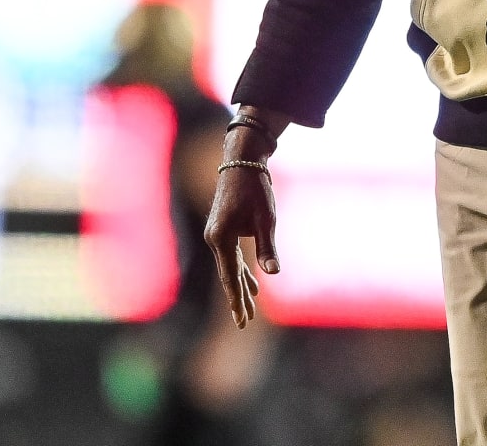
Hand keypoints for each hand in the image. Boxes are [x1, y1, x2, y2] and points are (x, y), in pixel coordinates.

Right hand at [202, 162, 280, 327]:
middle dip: (238, 299)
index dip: (236, 298)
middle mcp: (215, 239)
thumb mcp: (265, 219)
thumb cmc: (255, 189)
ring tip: (248, 309)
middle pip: (227, 275)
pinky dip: (241, 270)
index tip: (241, 318)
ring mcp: (217, 235)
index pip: (229, 276)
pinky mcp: (224, 230)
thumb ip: (266, 247)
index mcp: (221, 238)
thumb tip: (272, 273)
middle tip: (244, 323)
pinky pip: (232, 256)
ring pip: (230, 267)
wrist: (242, 162)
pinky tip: (252, 283)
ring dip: (240, 286)